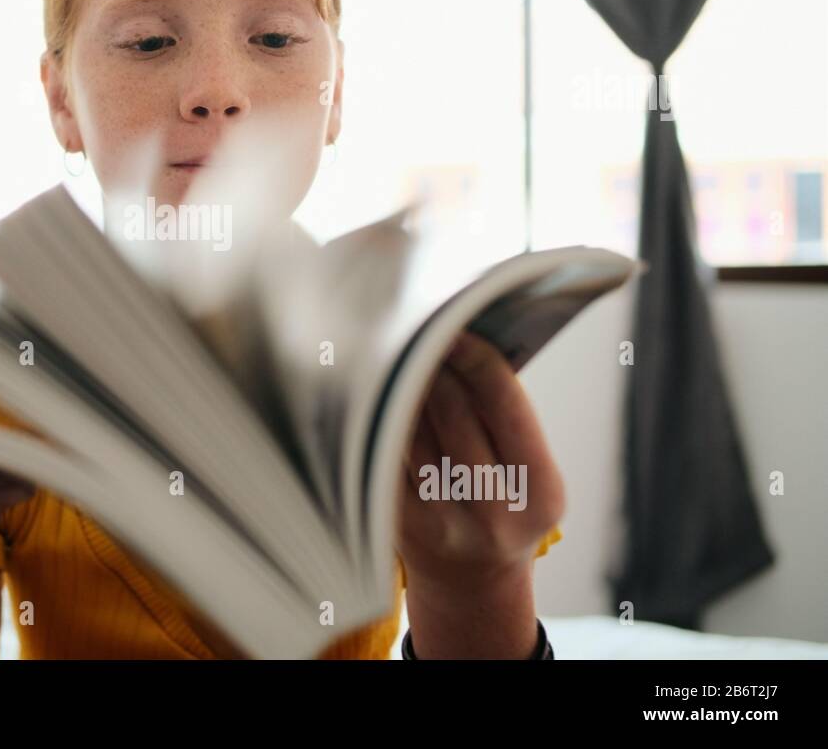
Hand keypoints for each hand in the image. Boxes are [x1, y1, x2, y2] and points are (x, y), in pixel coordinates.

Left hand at [396, 330, 563, 598]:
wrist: (472, 582)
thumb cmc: (501, 502)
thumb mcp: (527, 471)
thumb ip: (504, 415)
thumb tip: (456, 336)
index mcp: (539, 494)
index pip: (504, 404)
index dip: (476, 357)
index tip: (454, 324)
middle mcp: (493, 514)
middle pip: (450, 411)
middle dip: (430, 363)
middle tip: (415, 328)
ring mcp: (441, 524)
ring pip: (407, 428)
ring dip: (395, 384)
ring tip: (388, 354)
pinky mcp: (395, 525)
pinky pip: (378, 454)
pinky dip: (372, 419)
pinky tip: (367, 395)